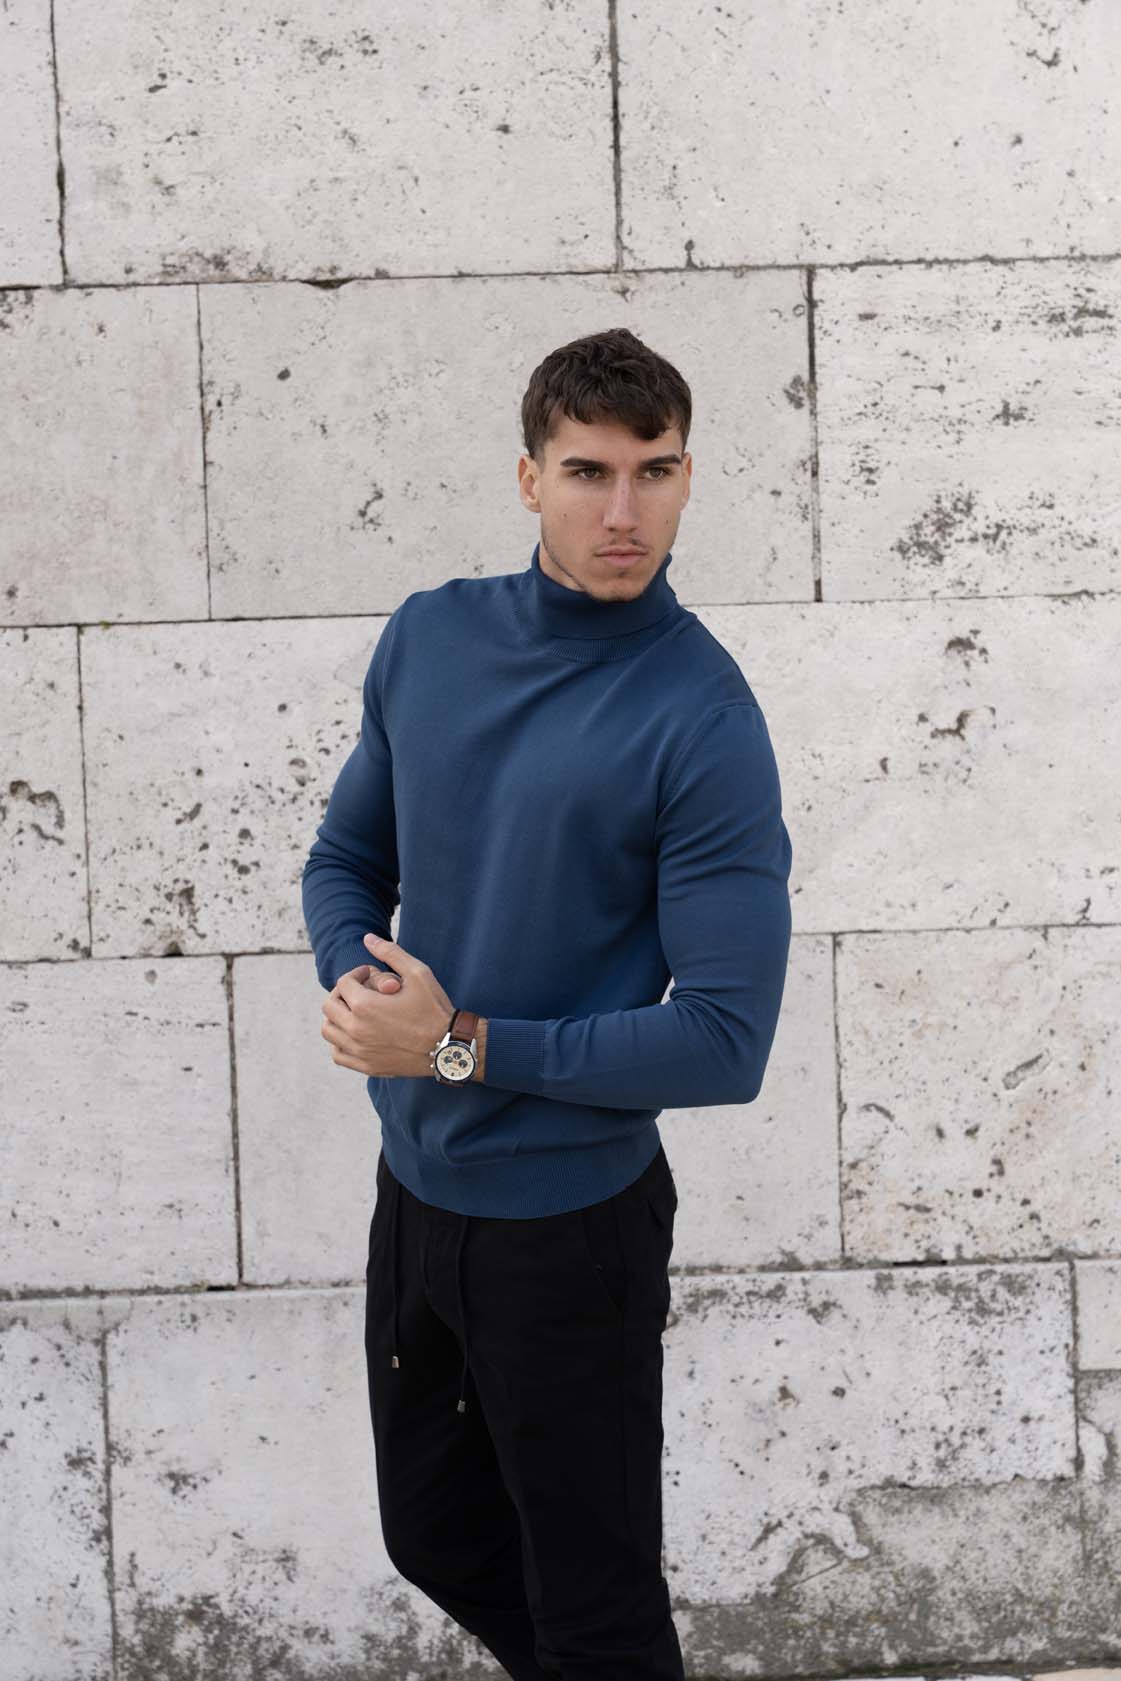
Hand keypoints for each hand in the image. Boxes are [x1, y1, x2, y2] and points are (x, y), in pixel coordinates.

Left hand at [320, 933, 454, 1077]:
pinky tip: (356, 1034)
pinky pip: (338, 1054)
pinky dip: (340, 1042)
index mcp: (365, 1005)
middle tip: (361, 991)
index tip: (370, 974)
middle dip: (343, 993)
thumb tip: (367, 938)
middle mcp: (356, 1030)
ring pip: (329, 1030)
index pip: (343, 983)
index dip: (356, 973)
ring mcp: (359, 1051)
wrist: (449, 1046)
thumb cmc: (434, 1008)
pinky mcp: (366, 1066)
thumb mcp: (417, 972)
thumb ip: (390, 952)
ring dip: (337, 1017)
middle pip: (330, 1005)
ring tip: (356, 1012)